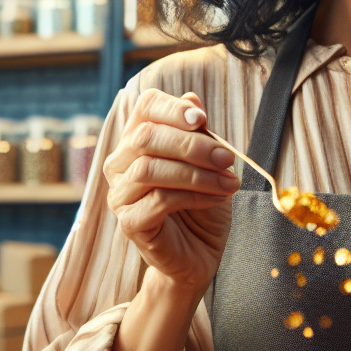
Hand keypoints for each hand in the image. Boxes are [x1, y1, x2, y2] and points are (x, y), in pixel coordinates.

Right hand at [104, 88, 239, 287]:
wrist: (200, 253)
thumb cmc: (202, 204)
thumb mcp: (208, 164)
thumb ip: (199, 134)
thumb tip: (192, 97)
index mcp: (137, 141)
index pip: (144, 108)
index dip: (172, 109)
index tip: (203, 120)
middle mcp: (120, 164)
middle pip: (145, 137)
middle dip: (192, 145)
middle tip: (227, 157)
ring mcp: (120, 195)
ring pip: (150, 169)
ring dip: (197, 174)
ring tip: (230, 182)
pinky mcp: (129, 223)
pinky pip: (158, 201)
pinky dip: (194, 196)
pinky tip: (216, 198)